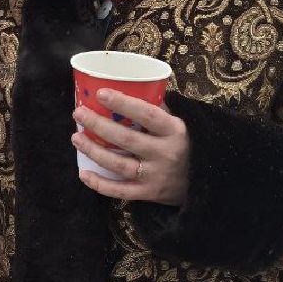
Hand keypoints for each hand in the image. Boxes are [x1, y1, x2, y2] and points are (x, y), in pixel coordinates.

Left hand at [73, 89, 190, 205]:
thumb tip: (132, 87)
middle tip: (78, 113)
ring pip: (119, 164)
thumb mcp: (180, 124)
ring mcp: (156, 175)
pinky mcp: (150, 194)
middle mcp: (165, 153)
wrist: (206, 183)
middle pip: (126, 139)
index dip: (123, 104)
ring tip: (76, 138)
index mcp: (174, 130)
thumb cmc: (186, 145)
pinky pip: (120, 191)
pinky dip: (100, 184)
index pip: (146, 114)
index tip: (101, 93)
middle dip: (98, 125)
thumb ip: (159, 109)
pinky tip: (83, 174)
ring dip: (93, 151)